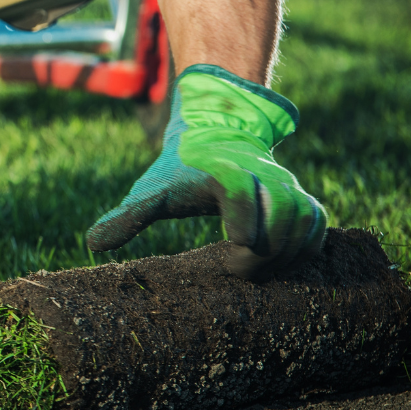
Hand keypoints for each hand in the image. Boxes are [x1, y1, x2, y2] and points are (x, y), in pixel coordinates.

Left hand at [85, 65, 326, 279]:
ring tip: (257, 272)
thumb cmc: (179, 171)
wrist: (216, 137)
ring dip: (286, 252)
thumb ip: (126, 217)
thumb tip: (92, 244)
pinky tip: (281, 265)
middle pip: (279, 213)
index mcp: (222, 170)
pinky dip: (306, 248)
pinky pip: (318, 224)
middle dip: (262, 249)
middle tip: (236, 271)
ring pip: (304, 220)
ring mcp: (286, 185)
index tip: (234, 244)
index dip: (242, 217)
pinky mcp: (301, 198)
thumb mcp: (151, 191)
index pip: (238, 189)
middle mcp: (261, 175)